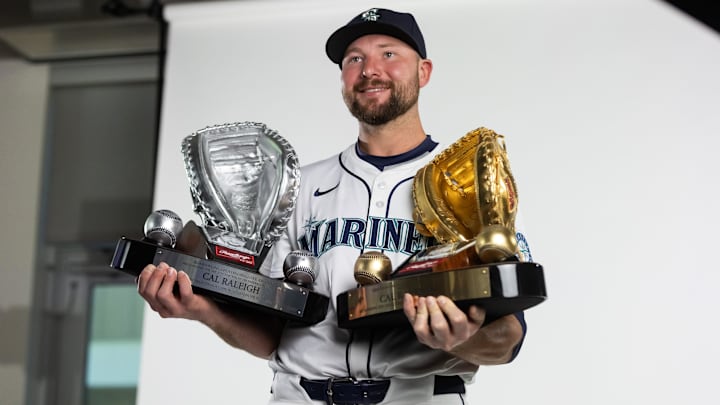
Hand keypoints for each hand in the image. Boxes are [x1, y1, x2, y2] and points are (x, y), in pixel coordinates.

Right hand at [137, 262, 215, 320]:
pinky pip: (184, 292)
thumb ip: (159, 284)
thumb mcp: (170, 293)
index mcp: (156, 304)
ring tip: (172, 271)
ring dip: (166, 278)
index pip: (141, 291)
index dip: (144, 276)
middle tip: (163, 266)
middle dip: (154, 275)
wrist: (205, 311)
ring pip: (162, 294)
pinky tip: (182, 274)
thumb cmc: (187, 298)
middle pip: (149, 292)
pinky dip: (183, 280)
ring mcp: (176, 308)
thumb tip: (152, 270)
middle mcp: (164, 308)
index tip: (152, 267)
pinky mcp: (190, 305)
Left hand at [403, 293, 522, 364]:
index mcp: (463, 333)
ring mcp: (432, 340)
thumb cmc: (464, 326)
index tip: (442, 298)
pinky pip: (412, 324)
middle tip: (432, 298)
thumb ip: (477, 313)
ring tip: (423, 300)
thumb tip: (474, 308)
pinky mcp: (421, 337)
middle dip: (434, 309)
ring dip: (421, 312)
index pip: (457, 321)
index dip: (449, 308)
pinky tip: (409, 298)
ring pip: (422, 329)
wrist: (456, 339)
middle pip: (439, 326)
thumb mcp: (475, 320)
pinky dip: (409, 309)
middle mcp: (447, 340)